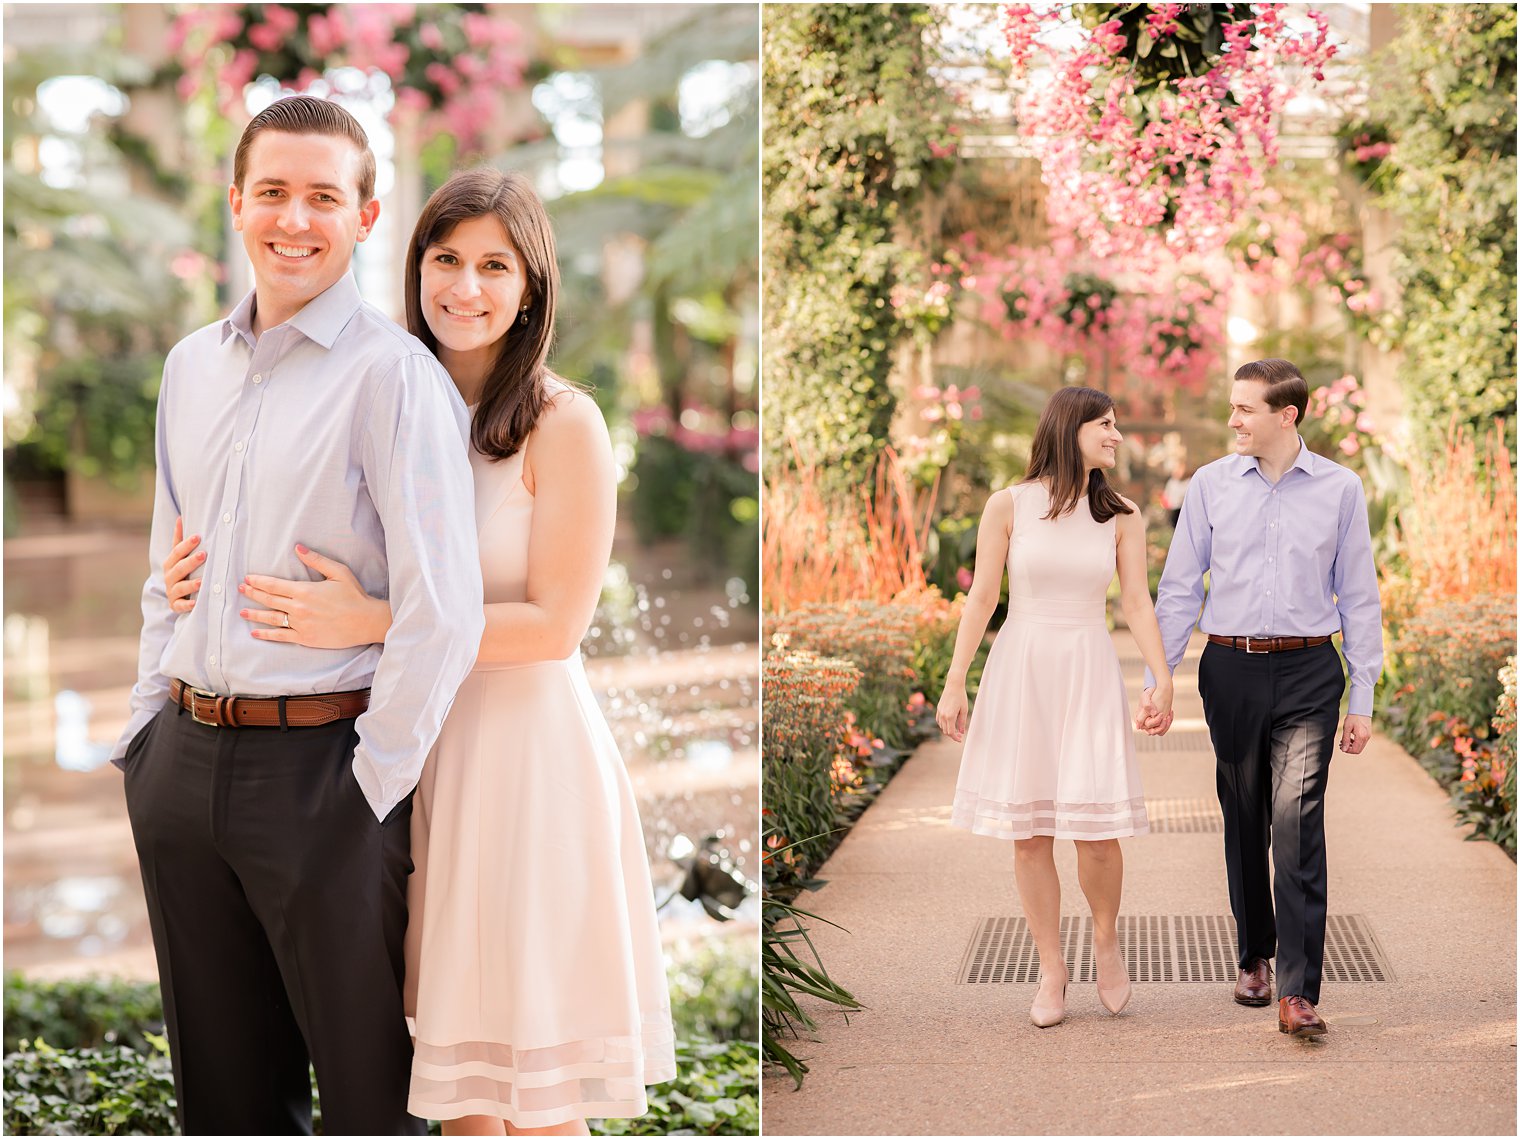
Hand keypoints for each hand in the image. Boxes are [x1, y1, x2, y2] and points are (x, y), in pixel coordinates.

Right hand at [164, 517, 205, 613]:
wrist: (175, 596)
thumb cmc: (181, 572)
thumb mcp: (179, 557)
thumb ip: (179, 539)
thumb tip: (180, 517)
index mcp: (170, 564)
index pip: (177, 552)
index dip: (186, 545)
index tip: (198, 537)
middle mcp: (169, 577)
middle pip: (179, 569)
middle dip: (191, 562)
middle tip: (204, 554)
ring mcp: (172, 592)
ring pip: (180, 588)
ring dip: (191, 584)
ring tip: (203, 581)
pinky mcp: (176, 605)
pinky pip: (181, 606)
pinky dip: (188, 605)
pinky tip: (195, 603)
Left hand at [239, 544, 389, 649]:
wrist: (366, 621)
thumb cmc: (354, 595)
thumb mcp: (338, 572)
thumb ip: (317, 560)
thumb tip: (298, 548)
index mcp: (305, 590)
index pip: (274, 585)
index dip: (259, 581)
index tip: (248, 578)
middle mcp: (299, 608)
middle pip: (269, 599)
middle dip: (253, 593)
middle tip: (241, 589)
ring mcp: (301, 624)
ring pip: (271, 618)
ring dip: (255, 614)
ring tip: (242, 611)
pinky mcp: (305, 638)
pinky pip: (281, 636)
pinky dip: (266, 634)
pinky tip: (256, 632)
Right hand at [936, 687, 968, 742]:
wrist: (953, 685)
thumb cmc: (961, 697)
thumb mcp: (964, 710)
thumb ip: (962, 722)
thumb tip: (961, 732)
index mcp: (950, 716)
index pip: (951, 732)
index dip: (955, 737)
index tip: (960, 739)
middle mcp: (943, 715)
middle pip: (945, 731)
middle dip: (952, 734)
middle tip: (960, 735)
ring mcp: (939, 712)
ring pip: (941, 726)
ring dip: (948, 729)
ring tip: (955, 729)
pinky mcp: (938, 708)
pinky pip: (939, 720)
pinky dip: (943, 724)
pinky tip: (949, 723)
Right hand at [1136, 684, 1174, 735]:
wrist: (1157, 692)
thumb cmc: (1149, 694)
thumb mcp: (1146, 697)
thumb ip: (1147, 705)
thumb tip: (1153, 714)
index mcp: (1140, 718)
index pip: (1147, 726)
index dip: (1155, 721)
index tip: (1161, 714)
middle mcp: (1145, 723)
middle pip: (1153, 732)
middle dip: (1161, 725)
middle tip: (1166, 717)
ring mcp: (1152, 724)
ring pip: (1160, 732)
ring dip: (1166, 725)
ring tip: (1169, 715)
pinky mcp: (1159, 723)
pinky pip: (1164, 728)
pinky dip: (1168, 723)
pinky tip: (1170, 714)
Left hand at [1339, 714, 1371, 753]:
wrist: (1361, 709)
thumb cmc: (1353, 717)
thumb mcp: (1347, 728)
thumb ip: (1345, 739)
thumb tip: (1344, 750)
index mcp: (1361, 736)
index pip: (1355, 750)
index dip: (1347, 751)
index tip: (1341, 747)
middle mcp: (1366, 738)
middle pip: (1358, 750)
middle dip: (1350, 749)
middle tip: (1342, 744)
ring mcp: (1368, 736)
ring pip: (1360, 747)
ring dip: (1352, 746)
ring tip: (1345, 740)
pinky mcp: (1368, 734)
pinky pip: (1362, 742)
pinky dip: (1356, 742)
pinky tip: (1350, 737)